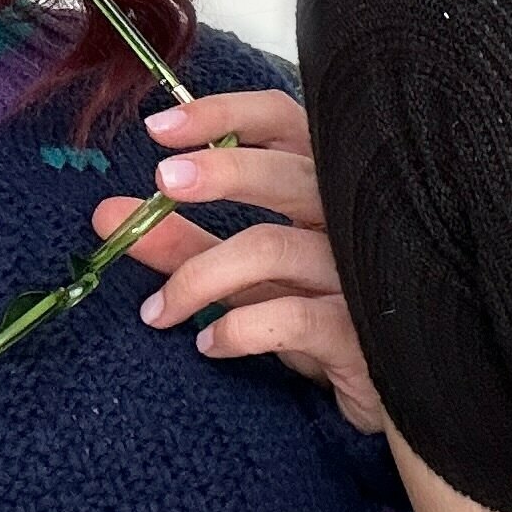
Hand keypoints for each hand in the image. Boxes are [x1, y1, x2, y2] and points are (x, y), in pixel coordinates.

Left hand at [89, 89, 385, 433]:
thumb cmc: (323, 320)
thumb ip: (188, 244)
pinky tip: (209, 344)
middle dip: (220, 171)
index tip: (158, 130)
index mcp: (326, 188)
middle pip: (287, 173)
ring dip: (200, 276)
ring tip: (158, 311)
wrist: (401, 396)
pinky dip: (239, 328)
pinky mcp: (364, 333)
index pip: (285, 123)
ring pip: (273, 248)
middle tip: (161, 183)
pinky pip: (295, 318)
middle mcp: (350, 219)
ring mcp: (362, 274)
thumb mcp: (251, 279)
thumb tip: (110, 215)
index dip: (225, 115)